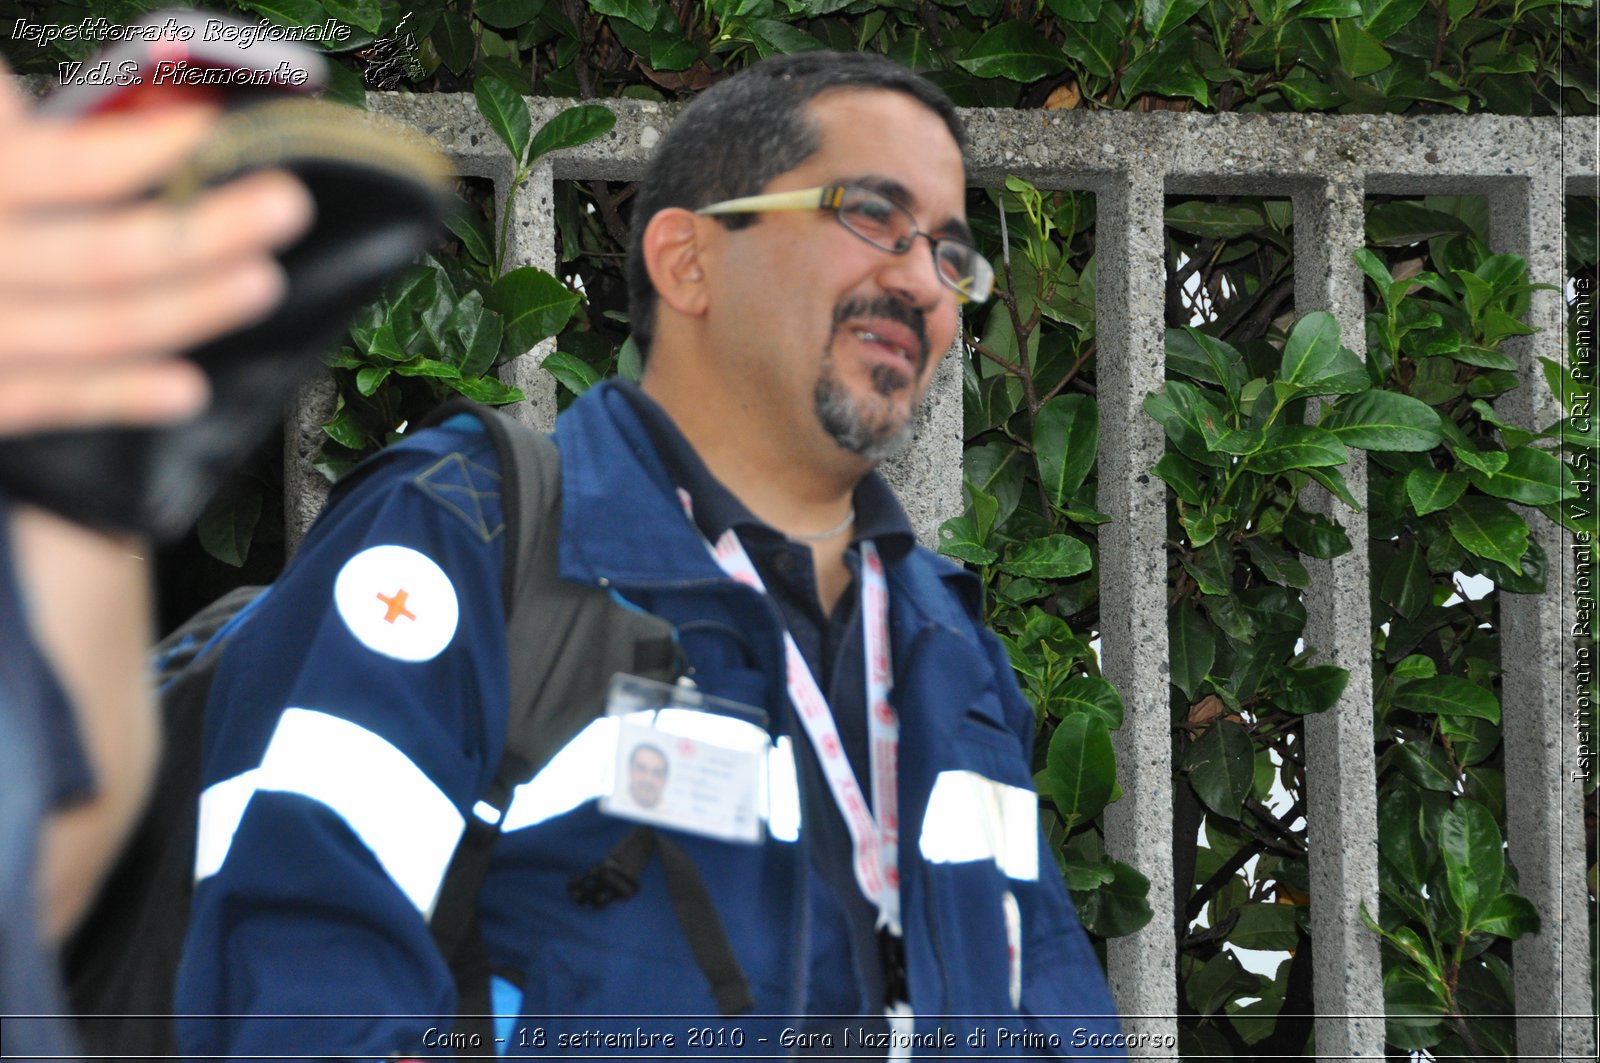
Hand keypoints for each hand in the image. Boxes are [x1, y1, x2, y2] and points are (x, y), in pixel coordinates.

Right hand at [0, 62, 313, 435]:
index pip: (60, 167)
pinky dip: (119, 396)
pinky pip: (49, 402)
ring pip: (92, 330)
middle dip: (202, 233)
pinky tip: (186, 390)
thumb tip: (21, 99)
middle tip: (283, 206)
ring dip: (187, 309)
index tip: (208, 134)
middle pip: (101, 254)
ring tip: (258, 281)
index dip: (142, 152)